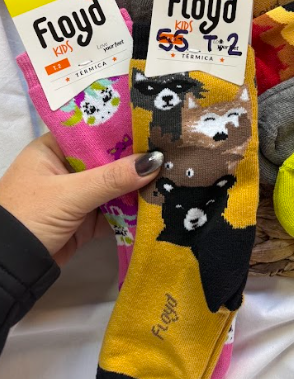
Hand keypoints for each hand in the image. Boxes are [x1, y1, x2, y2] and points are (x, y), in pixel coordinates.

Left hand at [0, 132, 162, 265]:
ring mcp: (76, 194)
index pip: (93, 132)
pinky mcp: (86, 220)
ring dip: (137, 184)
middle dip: (136, 159)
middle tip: (170, 150)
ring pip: (114, 184)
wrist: (9, 273)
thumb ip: (112, 178)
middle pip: (108, 158)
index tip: (154, 125)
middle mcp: (65, 168)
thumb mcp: (71, 194)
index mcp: (53, 149)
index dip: (122, 129)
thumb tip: (155, 160)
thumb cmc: (29, 218)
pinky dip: (133, 208)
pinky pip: (115, 208)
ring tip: (171, 173)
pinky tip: (158, 200)